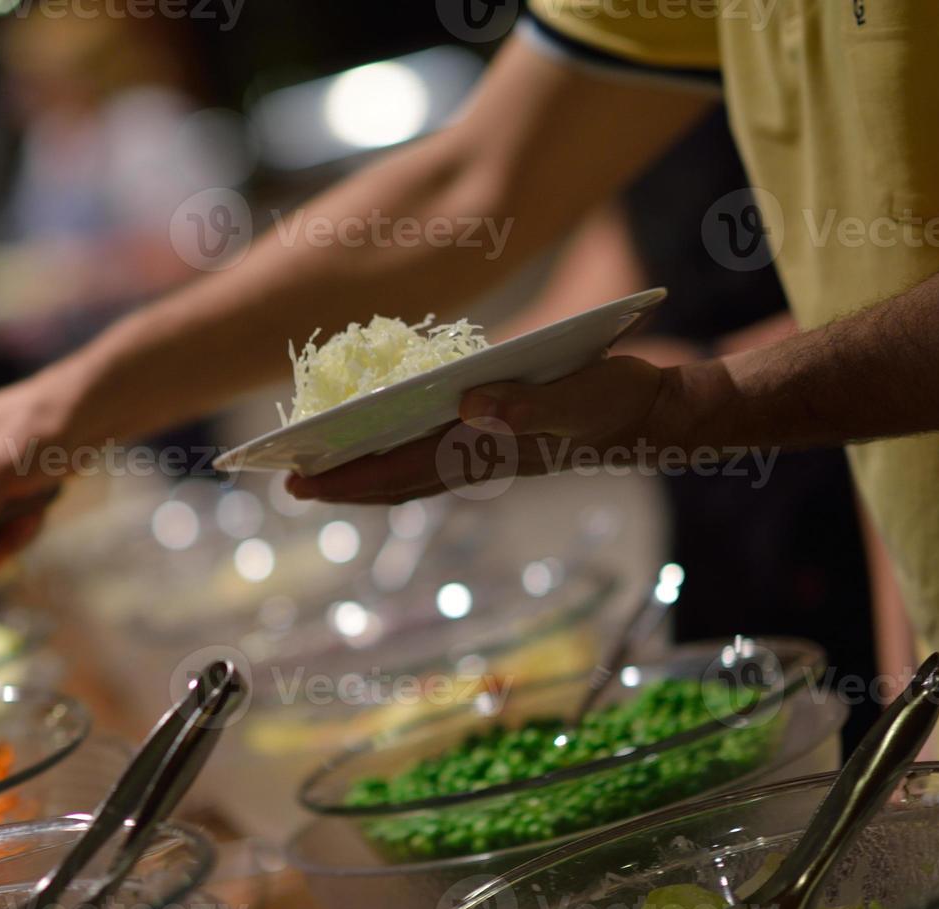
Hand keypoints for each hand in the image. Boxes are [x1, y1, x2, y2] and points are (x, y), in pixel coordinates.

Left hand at [285, 355, 678, 504]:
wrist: (652, 414)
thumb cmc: (616, 401)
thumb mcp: (580, 395)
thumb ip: (531, 404)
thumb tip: (472, 408)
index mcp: (485, 450)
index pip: (399, 470)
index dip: (347, 477)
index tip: (300, 480)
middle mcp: (476, 458)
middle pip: (393, 481)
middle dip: (340, 483)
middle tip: (286, 480)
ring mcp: (484, 454)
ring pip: (407, 474)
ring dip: (361, 476)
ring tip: (316, 470)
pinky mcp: (494, 441)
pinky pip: (429, 458)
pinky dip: (393, 459)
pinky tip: (375, 446)